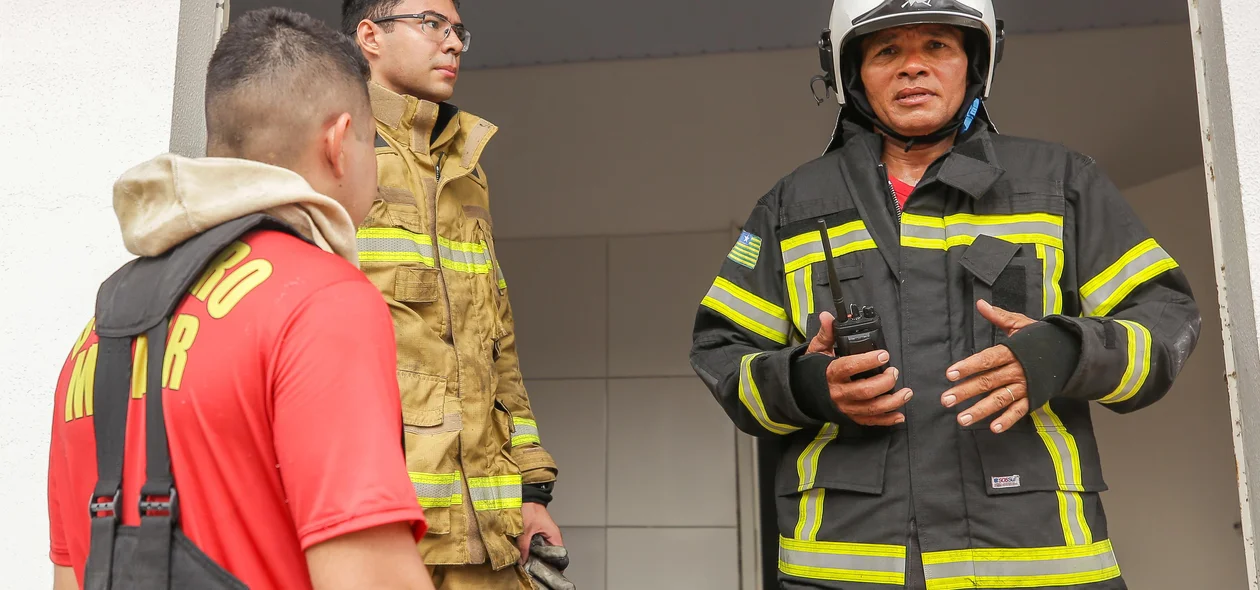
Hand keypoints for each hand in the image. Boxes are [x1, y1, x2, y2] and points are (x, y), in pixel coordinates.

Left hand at [518, 502, 562, 564]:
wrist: (525, 497)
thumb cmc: (529, 508)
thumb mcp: (525, 530)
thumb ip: (523, 546)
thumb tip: (522, 560)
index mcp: (554, 534)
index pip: (560, 554)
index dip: (556, 564)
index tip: (550, 571)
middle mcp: (552, 535)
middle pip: (552, 553)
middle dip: (544, 561)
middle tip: (537, 568)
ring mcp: (547, 533)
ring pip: (545, 549)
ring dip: (539, 555)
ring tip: (532, 563)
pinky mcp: (540, 532)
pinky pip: (540, 544)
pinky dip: (535, 549)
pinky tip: (529, 554)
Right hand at [808, 311, 911, 425]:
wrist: (803, 393)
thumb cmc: (814, 370)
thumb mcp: (818, 349)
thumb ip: (826, 333)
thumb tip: (828, 316)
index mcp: (831, 373)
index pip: (850, 367)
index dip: (868, 361)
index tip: (883, 355)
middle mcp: (839, 393)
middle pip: (865, 391)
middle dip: (884, 382)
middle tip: (893, 372)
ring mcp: (846, 407)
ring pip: (871, 408)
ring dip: (892, 402)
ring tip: (907, 392)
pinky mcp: (851, 417)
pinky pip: (870, 421)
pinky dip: (886, 420)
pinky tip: (899, 415)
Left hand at [941, 300, 1036, 432]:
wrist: (1072, 352)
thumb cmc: (1040, 338)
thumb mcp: (1020, 324)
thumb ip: (999, 317)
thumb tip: (980, 304)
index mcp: (1012, 351)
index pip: (986, 359)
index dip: (968, 366)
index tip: (950, 374)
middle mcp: (1017, 370)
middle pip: (988, 381)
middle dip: (966, 391)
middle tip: (946, 400)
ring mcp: (1026, 386)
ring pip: (1000, 399)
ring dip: (981, 410)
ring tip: (962, 419)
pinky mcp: (1034, 398)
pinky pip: (1020, 411)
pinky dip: (1008, 420)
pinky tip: (993, 428)